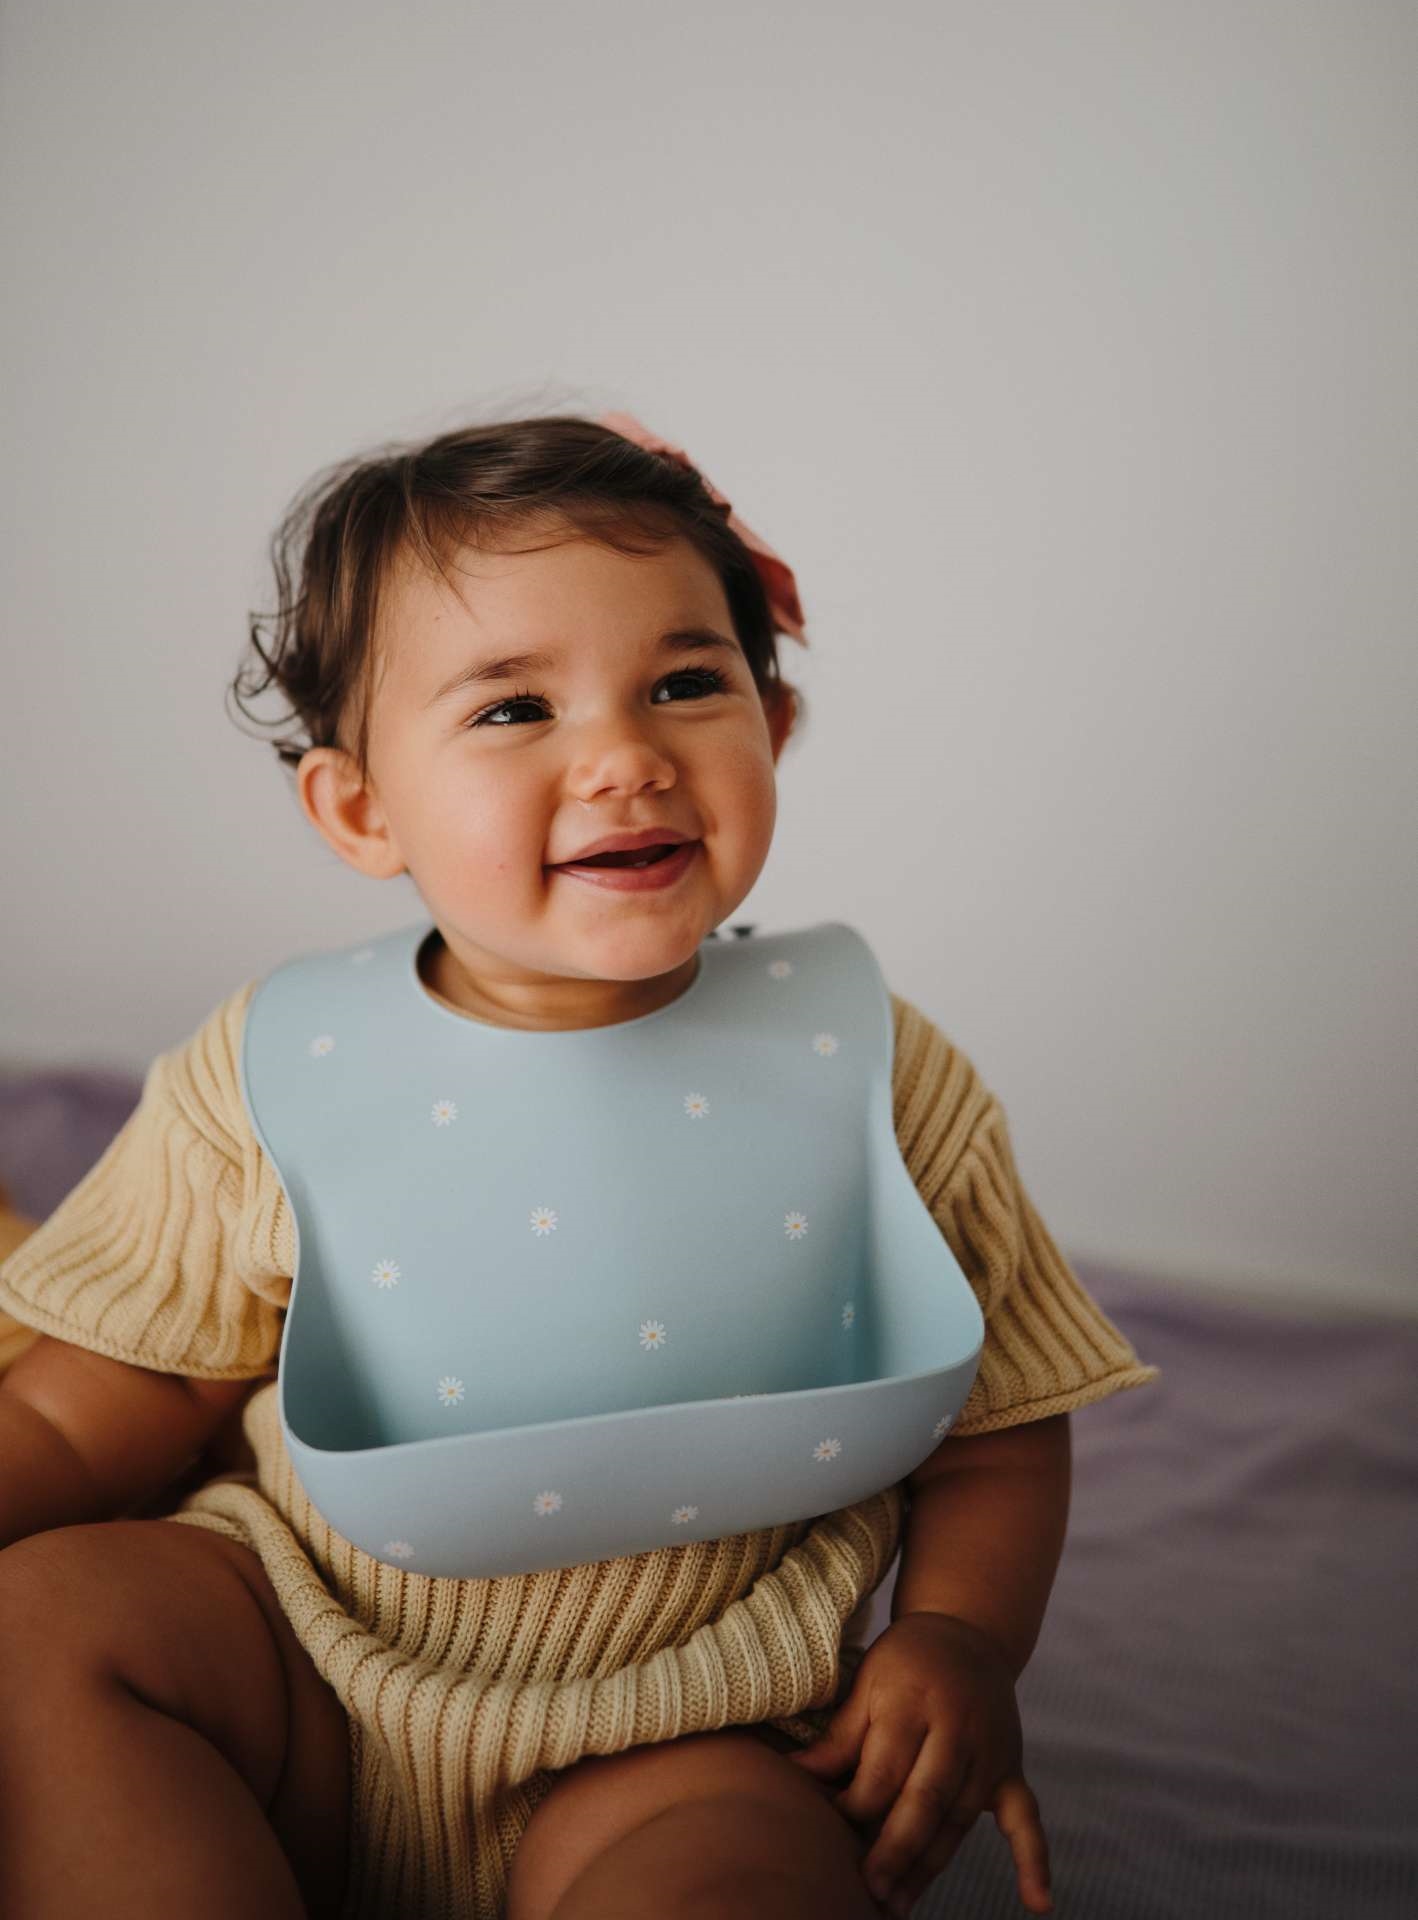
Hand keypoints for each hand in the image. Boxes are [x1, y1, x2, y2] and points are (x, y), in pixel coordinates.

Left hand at [787, 1611, 1052, 1916]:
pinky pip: (1027, 1818)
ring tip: (897, 1905)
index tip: (827, 1837)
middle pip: (926, 1798)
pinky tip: (1037, 1903)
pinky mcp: (1011, 1769)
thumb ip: (841, 1735)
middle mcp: (957, 1727)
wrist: (965, 1633)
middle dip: (895, 1847)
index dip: (856, 1807)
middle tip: (868, 1890)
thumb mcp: (868, 1681)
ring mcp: (990, 1751)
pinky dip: (1034, 1860)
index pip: (885, 1768)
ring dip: (930, 1866)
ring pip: (960, 1819)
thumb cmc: (904, 1661)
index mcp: (914, 1700)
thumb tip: (794, 1777)